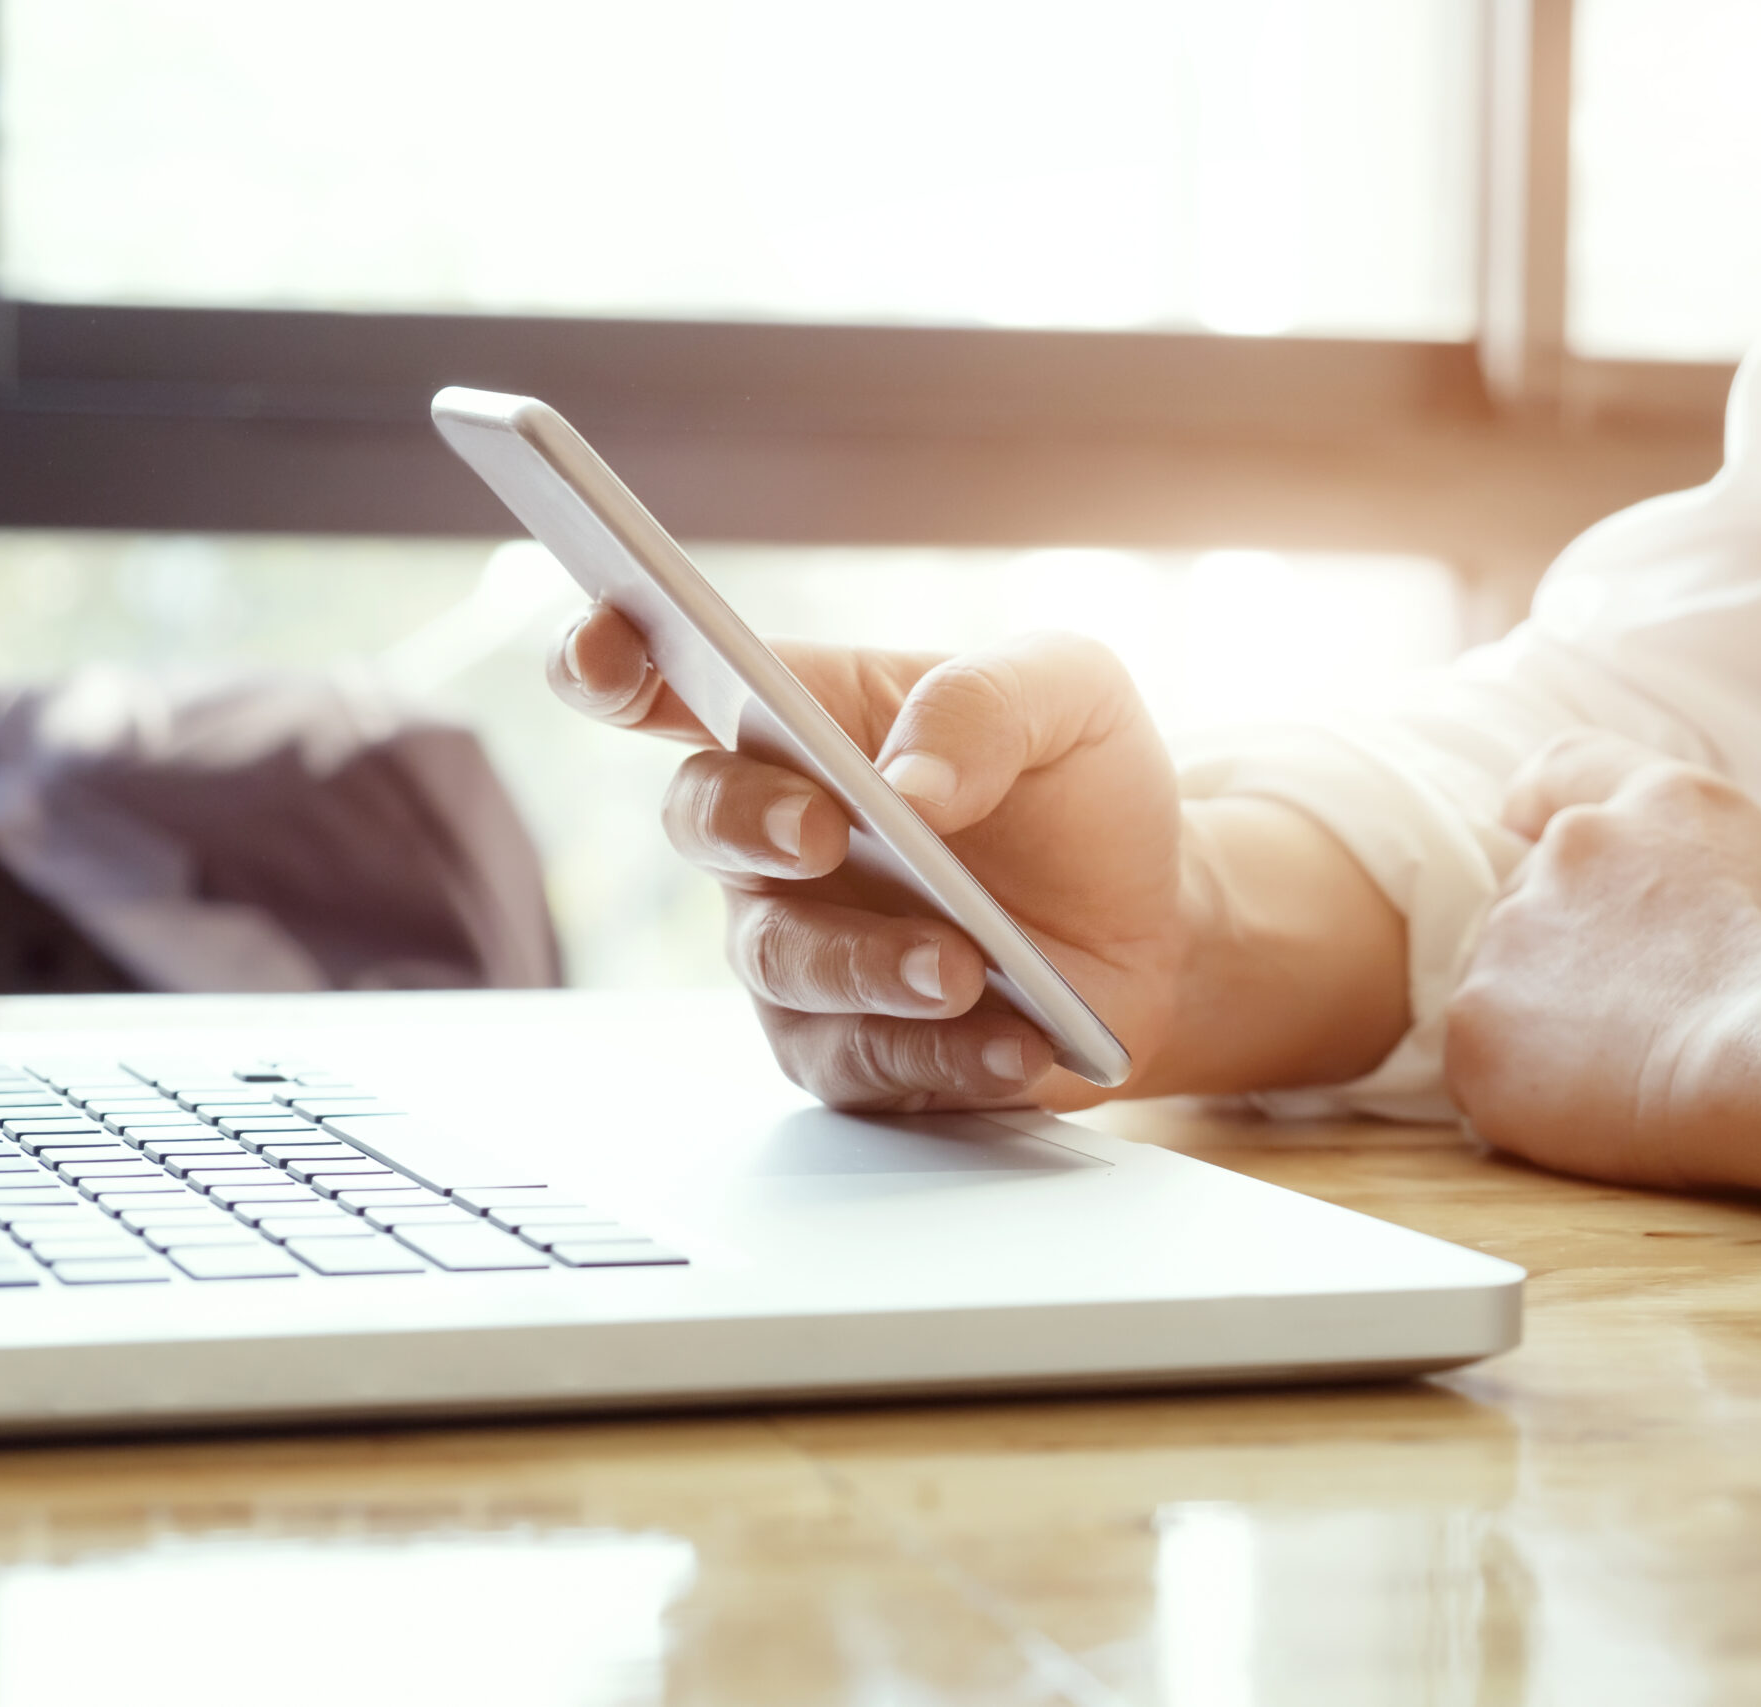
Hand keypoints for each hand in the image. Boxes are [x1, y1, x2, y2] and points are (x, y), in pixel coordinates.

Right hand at [548, 603, 1187, 1109]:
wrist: (1157, 922)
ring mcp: (800, 942)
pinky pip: (860, 1063)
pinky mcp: (846, 1047)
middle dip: (750, 821)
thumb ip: (984, 704)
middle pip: (701, 816)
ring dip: (869, 965)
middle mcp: (774, 828)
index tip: (603, 650)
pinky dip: (940, 1055)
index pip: (669, 679)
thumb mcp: (1070, 695)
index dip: (606, 660)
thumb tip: (909, 781)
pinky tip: (1017, 1042)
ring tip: (965, 968)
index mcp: (803, 716)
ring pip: (782, 959)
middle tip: (824, 831)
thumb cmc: (1081, 789)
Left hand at [1443, 731, 1760, 1189]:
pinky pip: (1482, 1061)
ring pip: (1502, 978)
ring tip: (1624, 1072)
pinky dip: (1522, 1090)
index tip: (1531, 845)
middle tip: (1634, 1019)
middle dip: (1563, 952)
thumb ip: (1689, 860)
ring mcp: (1512, 931)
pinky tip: (1588, 1109)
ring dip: (1541, 1020)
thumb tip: (1647, 901)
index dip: (1539, 811)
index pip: (1563, 769)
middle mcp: (1573, 846)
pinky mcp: (1475, 1022)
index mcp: (1657, 802)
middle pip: (1531, 895)